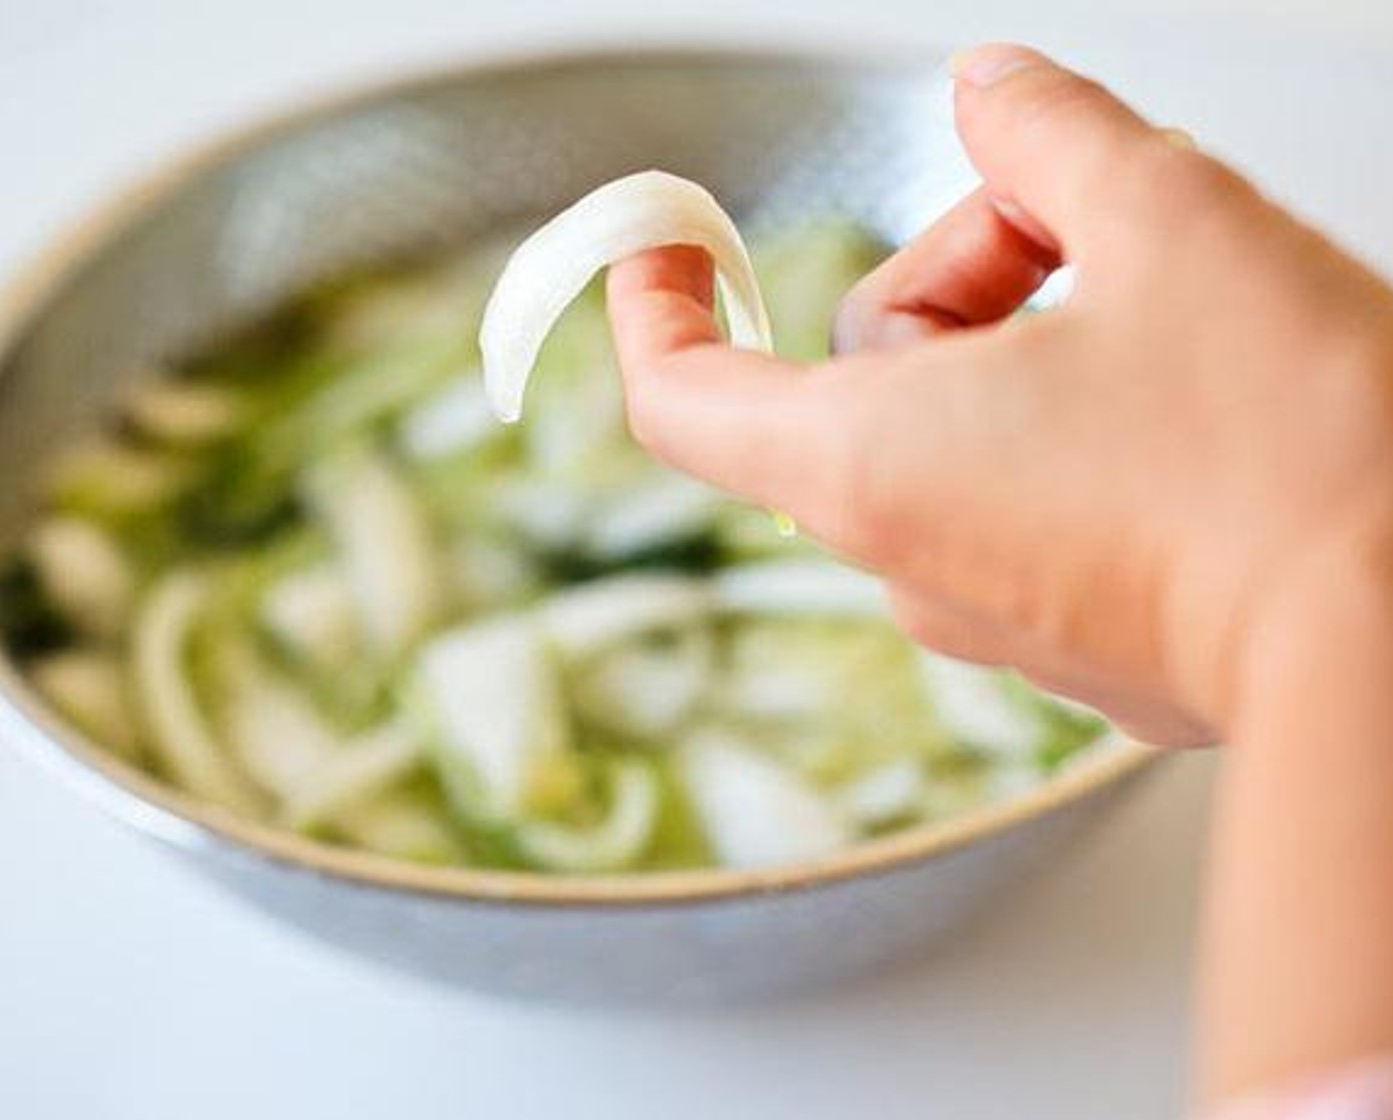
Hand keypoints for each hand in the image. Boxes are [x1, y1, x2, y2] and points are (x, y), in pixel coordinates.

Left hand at [607, 44, 1392, 751]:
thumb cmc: (1292, 459)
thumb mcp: (1169, 220)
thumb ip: (1050, 134)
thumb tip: (991, 94)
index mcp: (869, 464)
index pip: (680, 395)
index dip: (654, 302)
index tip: (667, 237)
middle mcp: (906, 560)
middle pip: (870, 363)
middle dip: (972, 260)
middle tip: (1097, 223)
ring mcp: (986, 614)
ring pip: (958, 424)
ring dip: (1033, 336)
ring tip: (1171, 314)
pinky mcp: (1068, 637)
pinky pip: (1021, 494)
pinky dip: (1071, 421)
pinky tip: (1188, 404)